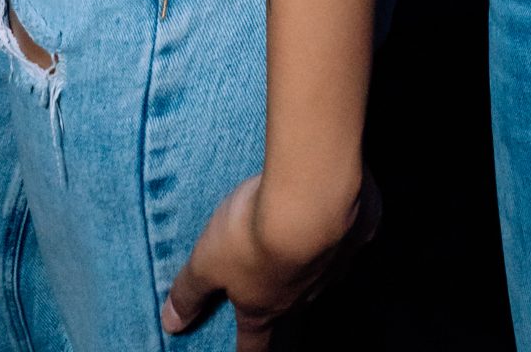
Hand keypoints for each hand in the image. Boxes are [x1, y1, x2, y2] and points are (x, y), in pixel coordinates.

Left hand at [161, 168, 378, 344]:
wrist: (311, 194)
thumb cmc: (253, 232)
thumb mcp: (207, 260)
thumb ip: (190, 290)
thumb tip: (170, 324)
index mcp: (264, 306)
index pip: (254, 342)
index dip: (246, 350)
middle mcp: (302, 294)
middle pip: (291, 307)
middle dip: (282, 301)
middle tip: (274, 290)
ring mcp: (335, 264)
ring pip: (323, 271)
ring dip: (312, 261)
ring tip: (302, 240)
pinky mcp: (360, 231)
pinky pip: (351, 234)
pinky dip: (343, 227)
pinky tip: (339, 208)